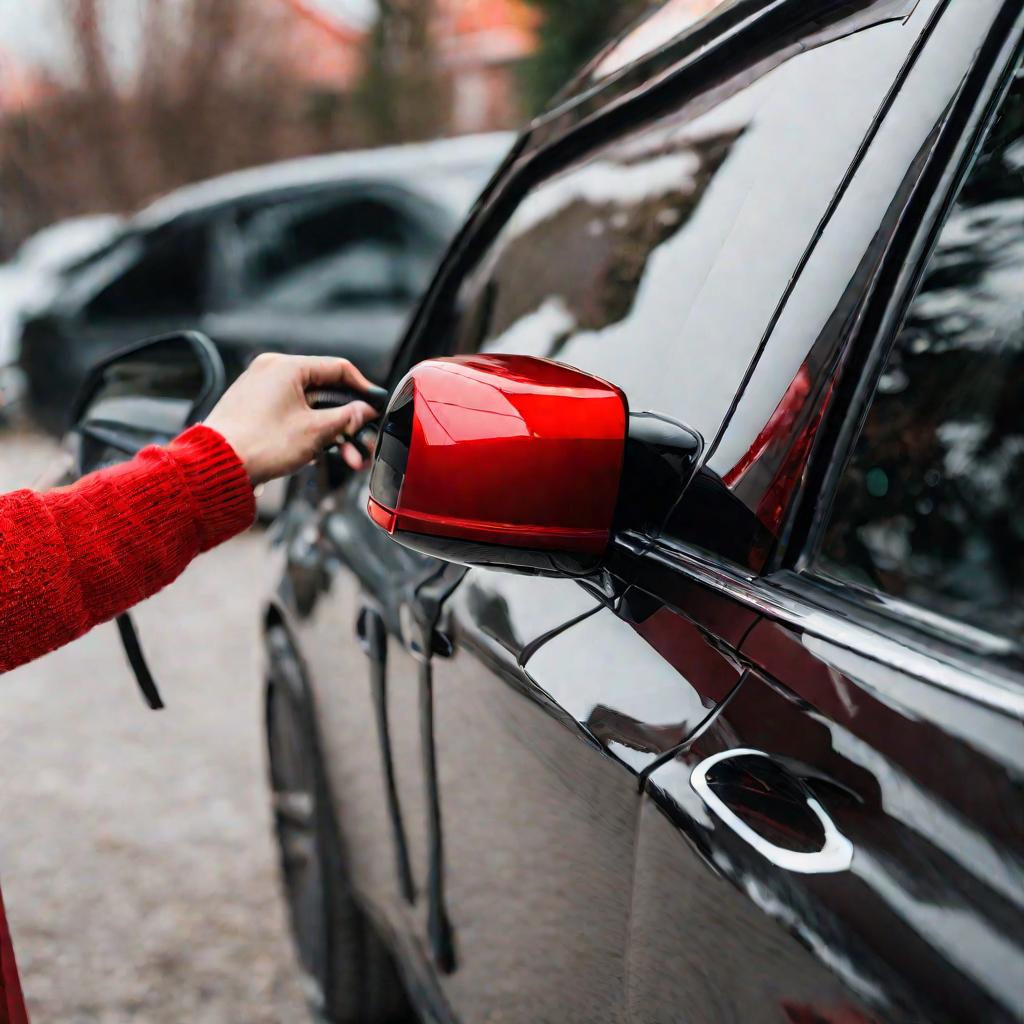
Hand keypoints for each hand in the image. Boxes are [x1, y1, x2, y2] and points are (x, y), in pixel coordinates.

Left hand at [205, 353, 378, 484]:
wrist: (216, 467)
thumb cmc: (260, 445)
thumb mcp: (315, 431)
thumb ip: (346, 417)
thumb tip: (365, 411)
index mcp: (286, 367)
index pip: (338, 368)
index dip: (362, 388)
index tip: (375, 406)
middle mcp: (272, 371)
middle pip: (325, 391)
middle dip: (347, 421)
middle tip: (364, 440)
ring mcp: (260, 390)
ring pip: (309, 406)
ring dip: (330, 432)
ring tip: (347, 458)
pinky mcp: (254, 408)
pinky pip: (291, 414)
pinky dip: (309, 431)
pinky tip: (320, 453)